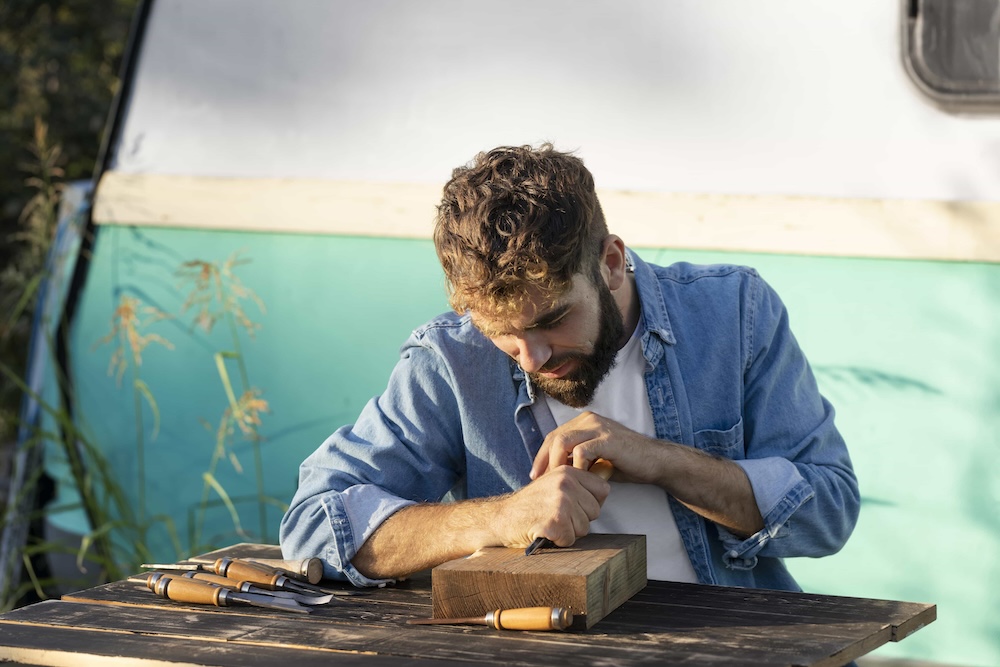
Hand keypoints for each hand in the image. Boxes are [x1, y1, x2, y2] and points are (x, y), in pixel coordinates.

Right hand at [494, 465, 609, 548]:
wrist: (502, 518)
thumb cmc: (530, 504)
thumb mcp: (553, 483)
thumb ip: (576, 483)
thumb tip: (605, 486)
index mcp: (567, 472)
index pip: (603, 489)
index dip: (591, 502)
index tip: (574, 506)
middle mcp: (566, 484)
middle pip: (595, 511)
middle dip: (579, 519)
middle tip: (556, 516)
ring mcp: (561, 502)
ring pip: (584, 528)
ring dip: (569, 531)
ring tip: (549, 522)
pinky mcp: (555, 522)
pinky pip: (570, 539)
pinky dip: (559, 541)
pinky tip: (545, 531)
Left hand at [530, 411, 661, 484]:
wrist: (654, 462)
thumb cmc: (625, 462)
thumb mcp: (595, 459)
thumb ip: (576, 460)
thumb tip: (553, 472)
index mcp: (584, 422)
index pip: (554, 436)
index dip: (542, 455)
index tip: (536, 475)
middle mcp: (589, 420)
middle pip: (554, 437)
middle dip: (544, 460)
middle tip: (540, 480)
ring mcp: (598, 427)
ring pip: (563, 441)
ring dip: (556, 463)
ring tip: (557, 481)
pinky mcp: (607, 439)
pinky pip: (582, 451)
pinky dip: (576, 467)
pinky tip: (578, 480)